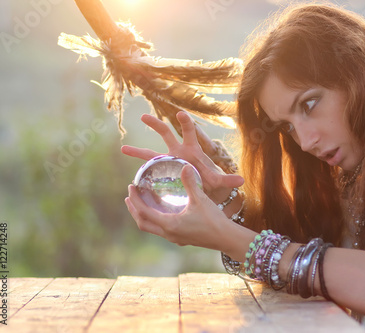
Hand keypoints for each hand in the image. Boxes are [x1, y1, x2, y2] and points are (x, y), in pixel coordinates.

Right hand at [121, 112, 243, 203]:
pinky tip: (129, 174)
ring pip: (151, 153)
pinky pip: (148, 169)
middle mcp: (178, 151)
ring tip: (123, 149)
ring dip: (138, 151)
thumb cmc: (209, 180)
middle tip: (144, 116)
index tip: (180, 113)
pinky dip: (140, 170)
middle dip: (156, 125)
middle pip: (165, 134)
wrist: (202, 187)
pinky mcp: (162, 171)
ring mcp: (168, 160)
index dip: (186, 122)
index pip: (189, 132)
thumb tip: (241, 181)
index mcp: (191, 149)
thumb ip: (227, 181)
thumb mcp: (217, 181)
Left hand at [125, 164, 233, 250]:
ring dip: (144, 215)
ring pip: (151, 228)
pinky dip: (155, 219)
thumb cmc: (213, 220)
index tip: (130, 187)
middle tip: (130, 196)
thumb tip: (185, 166)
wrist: (226, 238)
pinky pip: (161, 229)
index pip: (144, 211)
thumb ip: (190, 182)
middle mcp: (169, 234)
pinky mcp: (181, 239)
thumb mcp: (200, 199)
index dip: (135, 199)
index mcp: (169, 224)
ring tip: (142, 202)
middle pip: (143, 223)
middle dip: (134, 209)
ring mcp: (175, 238)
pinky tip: (162, 211)